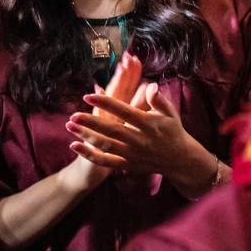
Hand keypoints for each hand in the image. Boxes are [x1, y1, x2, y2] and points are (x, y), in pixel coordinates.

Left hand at [68, 83, 216, 190]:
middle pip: (111, 130)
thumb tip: (151, 85)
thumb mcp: (170, 113)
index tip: (89, 94)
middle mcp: (139, 140)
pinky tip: (74, 146)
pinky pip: (106, 161)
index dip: (106, 102)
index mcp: (148, 124)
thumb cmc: (173, 131)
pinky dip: (90, 155)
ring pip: (106, 145)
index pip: (124, 111)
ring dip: (86, 136)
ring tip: (70, 126)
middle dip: (91, 122)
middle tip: (74, 114)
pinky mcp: (128, 165)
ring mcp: (132, 154)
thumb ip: (158, 100)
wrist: (180, 160)